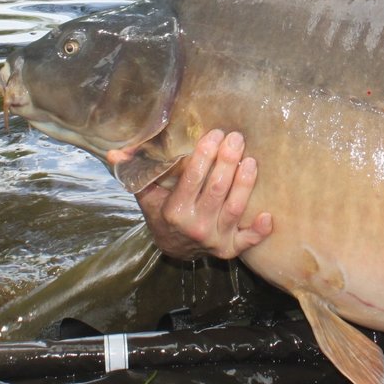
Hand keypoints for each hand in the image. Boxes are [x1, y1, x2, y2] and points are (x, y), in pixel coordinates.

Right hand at [109, 129, 272, 259]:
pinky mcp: (230, 249)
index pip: (192, 179)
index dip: (205, 155)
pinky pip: (248, 242)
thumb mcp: (147, 195)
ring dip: (245, 184)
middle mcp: (195, 227)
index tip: (215, 134)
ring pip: (234, 208)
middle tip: (236, 138)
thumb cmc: (163, 213)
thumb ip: (136, 173)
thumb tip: (115, 152)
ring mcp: (214, 240)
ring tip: (251, 160)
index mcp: (174, 212)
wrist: (174, 250)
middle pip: (217, 190)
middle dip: (228, 161)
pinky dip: (259, 231)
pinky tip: (268, 215)